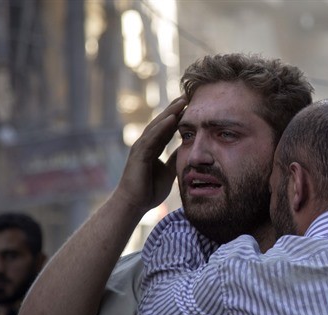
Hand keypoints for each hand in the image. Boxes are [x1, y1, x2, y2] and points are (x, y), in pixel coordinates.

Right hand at [113, 96, 186, 212]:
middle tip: (188, 96)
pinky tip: (172, 118)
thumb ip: (174, 159)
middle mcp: (146, 144)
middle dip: (175, 109)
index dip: (179, 117)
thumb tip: (186, 149)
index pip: (168, 128)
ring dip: (170, 112)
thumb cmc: (149, 190)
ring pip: (157, 126)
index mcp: (153, 147)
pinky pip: (152, 137)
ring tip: (182, 101)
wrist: (134, 205)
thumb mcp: (169, 171)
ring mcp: (141, 147)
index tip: (193, 106)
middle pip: (162, 122)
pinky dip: (162, 127)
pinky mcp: (139, 154)